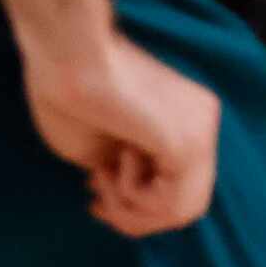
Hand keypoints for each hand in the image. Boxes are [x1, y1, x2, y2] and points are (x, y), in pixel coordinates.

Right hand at [20, 33, 219, 236]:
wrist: (61, 50)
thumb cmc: (66, 91)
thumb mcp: (103, 150)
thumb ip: (132, 178)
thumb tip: (141, 209)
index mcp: (189, 121)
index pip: (183, 186)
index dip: (141, 208)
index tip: (98, 200)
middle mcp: (205, 125)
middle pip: (188, 203)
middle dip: (137, 216)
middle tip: (98, 206)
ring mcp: (202, 133)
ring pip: (182, 210)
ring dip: (130, 209)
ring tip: (99, 179)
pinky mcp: (188, 143)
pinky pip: (172, 202)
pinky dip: (133, 196)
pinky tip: (113, 166)